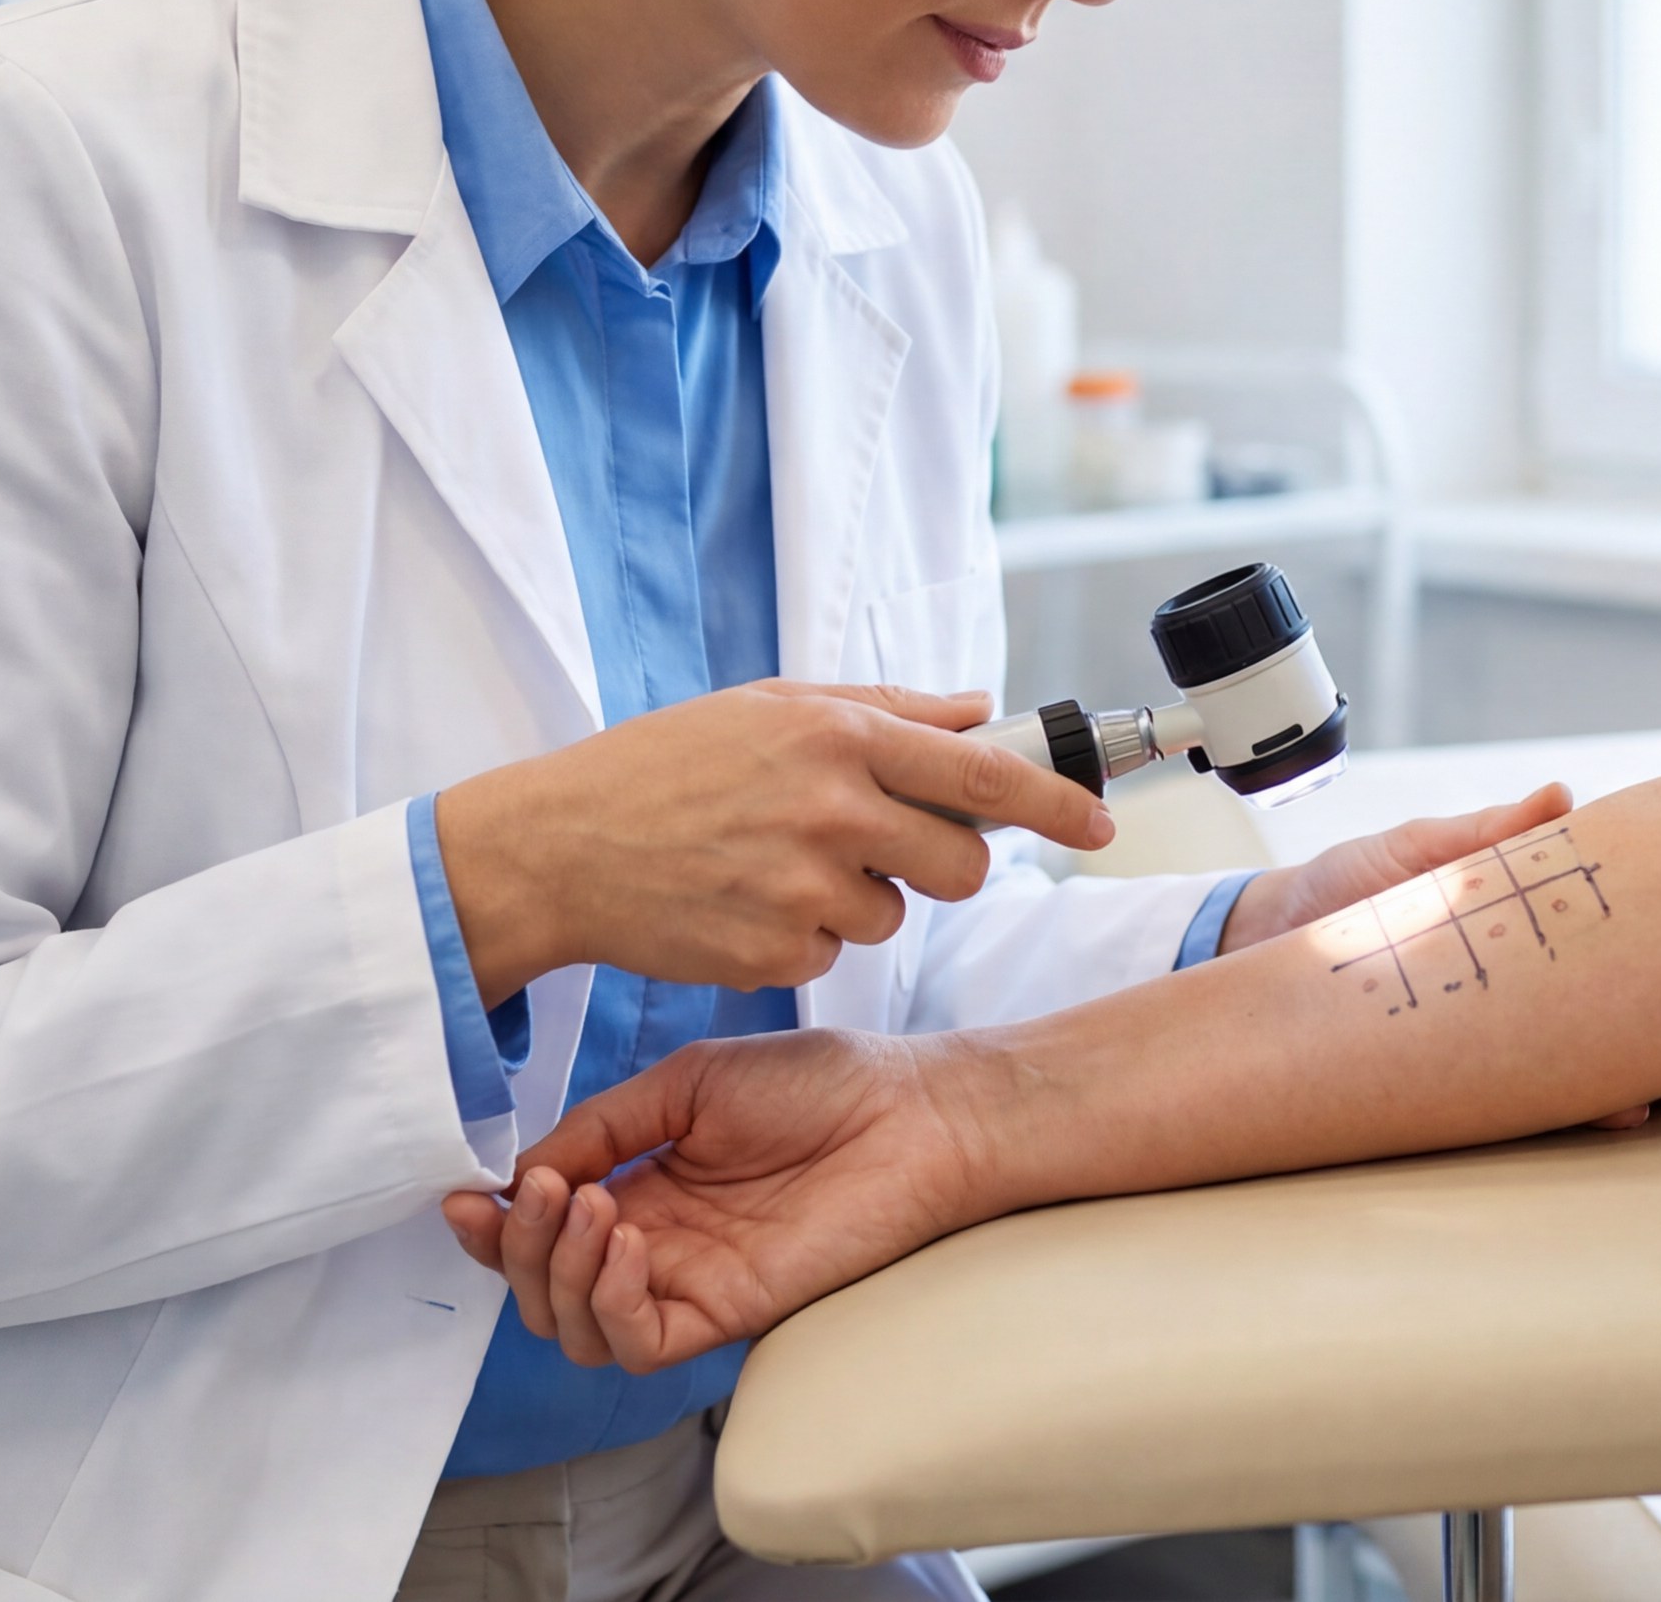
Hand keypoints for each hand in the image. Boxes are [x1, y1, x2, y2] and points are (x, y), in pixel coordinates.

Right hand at [434, 682, 1115, 998]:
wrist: (559, 847)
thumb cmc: (665, 766)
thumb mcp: (771, 707)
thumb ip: (887, 708)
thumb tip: (982, 710)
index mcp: (838, 736)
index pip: (983, 776)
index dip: (1056, 805)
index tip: (1101, 823)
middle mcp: (830, 810)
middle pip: (960, 865)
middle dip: (943, 863)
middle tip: (882, 846)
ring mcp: (803, 888)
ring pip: (896, 914)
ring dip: (859, 897)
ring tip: (777, 863)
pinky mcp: (774, 954)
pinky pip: (835, 954)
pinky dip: (804, 936)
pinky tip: (744, 903)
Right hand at [438, 1029, 988, 1370]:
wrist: (910, 1111)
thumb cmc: (818, 1083)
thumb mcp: (686, 1084)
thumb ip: (602, 1126)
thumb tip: (521, 1171)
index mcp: (640, 1185)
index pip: (541, 1230)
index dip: (494, 1222)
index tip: (467, 1194)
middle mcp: (654, 1243)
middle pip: (541, 1288)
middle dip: (518, 1247)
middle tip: (549, 1192)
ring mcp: (688, 1282)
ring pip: (575, 1328)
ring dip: (558, 1274)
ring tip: (593, 1208)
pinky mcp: (727, 1313)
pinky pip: (638, 1342)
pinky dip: (610, 1302)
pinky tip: (630, 1243)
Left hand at [1211, 779, 1660, 1129]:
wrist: (1270, 953)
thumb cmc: (1351, 898)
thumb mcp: (1420, 857)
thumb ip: (1492, 839)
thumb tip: (1559, 796)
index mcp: (1571, 930)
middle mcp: (1566, 992)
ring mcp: (1534, 1041)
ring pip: (1633, 1064)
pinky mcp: (1489, 1083)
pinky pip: (1559, 1103)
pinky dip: (1599, 1108)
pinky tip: (1632, 1111)